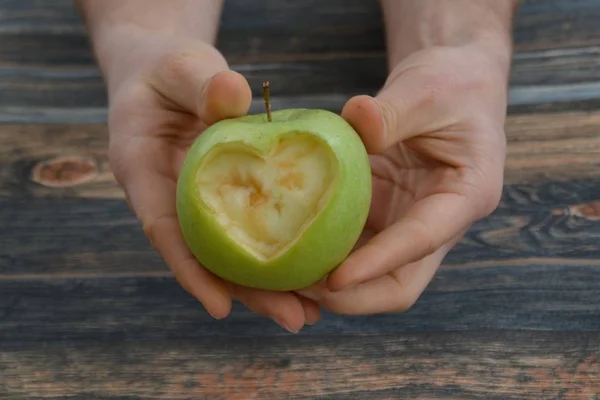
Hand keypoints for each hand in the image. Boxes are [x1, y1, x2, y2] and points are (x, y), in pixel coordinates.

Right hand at [107, 40, 320, 331]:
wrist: (168, 76)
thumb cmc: (168, 71)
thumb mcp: (180, 67)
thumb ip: (201, 82)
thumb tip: (235, 93)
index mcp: (143, 171)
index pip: (164, 228)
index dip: (190, 270)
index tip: (221, 308)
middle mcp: (170, 198)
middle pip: (208, 255)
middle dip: (249, 293)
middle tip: (296, 320)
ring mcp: (199, 203)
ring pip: (231, 252)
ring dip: (269, 285)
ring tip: (312, 312)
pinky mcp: (225, 199)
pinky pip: (249, 229)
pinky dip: (277, 252)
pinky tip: (311, 271)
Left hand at [297, 41, 508, 313]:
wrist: (450, 86)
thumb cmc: (451, 85)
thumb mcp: (428, 88)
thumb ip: (394, 109)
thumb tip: (355, 119)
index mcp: (465, 197)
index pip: (421, 241)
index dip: (378, 263)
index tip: (335, 279)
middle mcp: (435, 223)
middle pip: (398, 284)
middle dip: (352, 297)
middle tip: (299, 292)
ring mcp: (403, 224)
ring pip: (368, 276)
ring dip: (328, 286)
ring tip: (282, 282)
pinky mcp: (378, 215)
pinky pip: (348, 245)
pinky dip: (319, 253)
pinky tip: (282, 249)